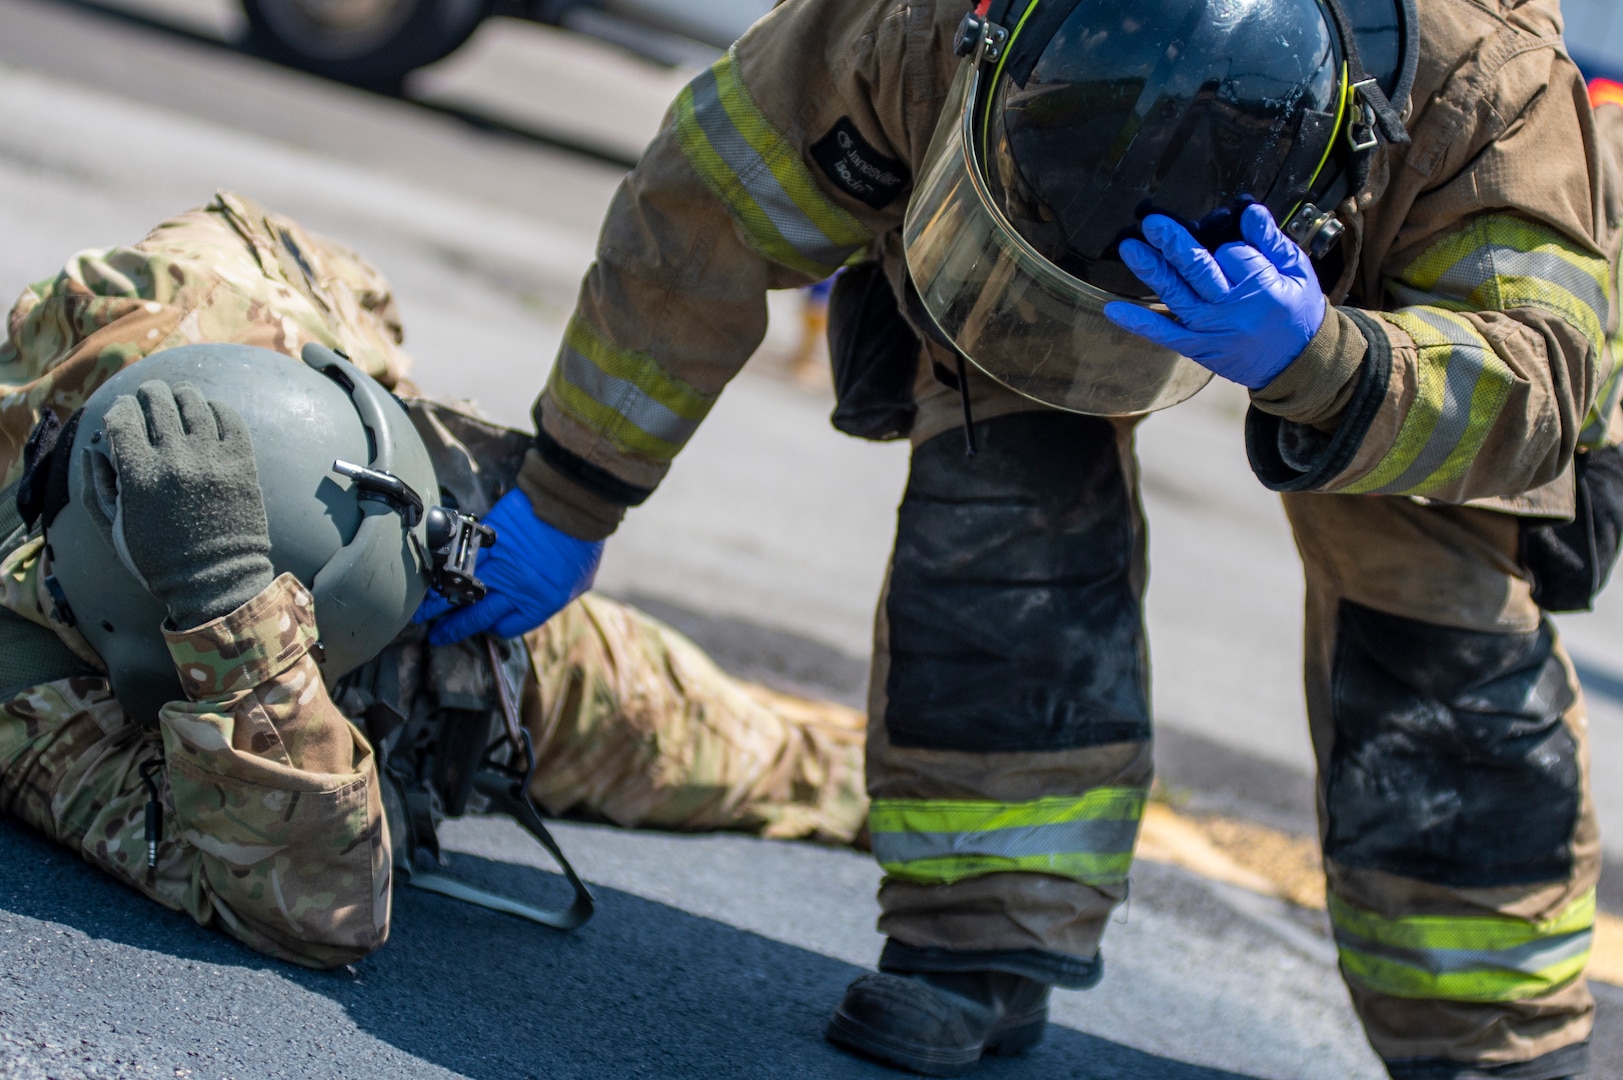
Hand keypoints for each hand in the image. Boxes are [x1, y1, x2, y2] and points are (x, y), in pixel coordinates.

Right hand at [86, 381, 273, 627]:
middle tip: (149, 397)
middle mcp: (175, 461)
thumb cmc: (157, 559)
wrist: (216, 582)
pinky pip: (230, 419)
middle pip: (157, 401)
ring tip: (178, 398)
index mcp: (138, 476)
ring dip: (181, 395)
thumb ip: (95, 485)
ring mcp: (212, 460)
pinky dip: (216, 408)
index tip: (121, 415)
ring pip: (194, 402)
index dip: (118, 411)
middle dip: (148, 395)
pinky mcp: (241, 464)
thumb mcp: (113, 528)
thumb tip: (95, 447)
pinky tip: (209, 412)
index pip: (121, 417)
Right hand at [414, 488, 603, 644]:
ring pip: (461, 590)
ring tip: (420, 611)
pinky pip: (462, 560)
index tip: (481, 629)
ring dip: (437, 602)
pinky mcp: (488, 539)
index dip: (490, 630)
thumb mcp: (579, 581)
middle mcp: (515, 589)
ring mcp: (498, 564)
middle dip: (452, 628)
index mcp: (540, 603)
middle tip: (434, 635)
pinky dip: (445, 569)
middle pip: (475, 616)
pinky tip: (432, 575)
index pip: (505, 628)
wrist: (576, 502)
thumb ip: (553, 595)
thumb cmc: (584, 542)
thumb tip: (534, 601)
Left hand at [1103, 204, 1326, 389]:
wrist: (1296, 364)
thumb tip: (1249, 211)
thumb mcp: (1297, 272)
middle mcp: (1232, 308)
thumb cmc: (1298, 312)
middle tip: (1152, 223)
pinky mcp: (1196, 347)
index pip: (1234, 253)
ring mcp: (1210, 329)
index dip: (1230, 245)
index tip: (1233, 243)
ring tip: (1130, 247)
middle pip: (1198, 270)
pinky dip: (1138, 322)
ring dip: (1151, 270)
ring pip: (1176, 295)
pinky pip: (1163, 334)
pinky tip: (1113, 309)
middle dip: (1174, 244)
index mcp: (1261, 286)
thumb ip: (1272, 241)